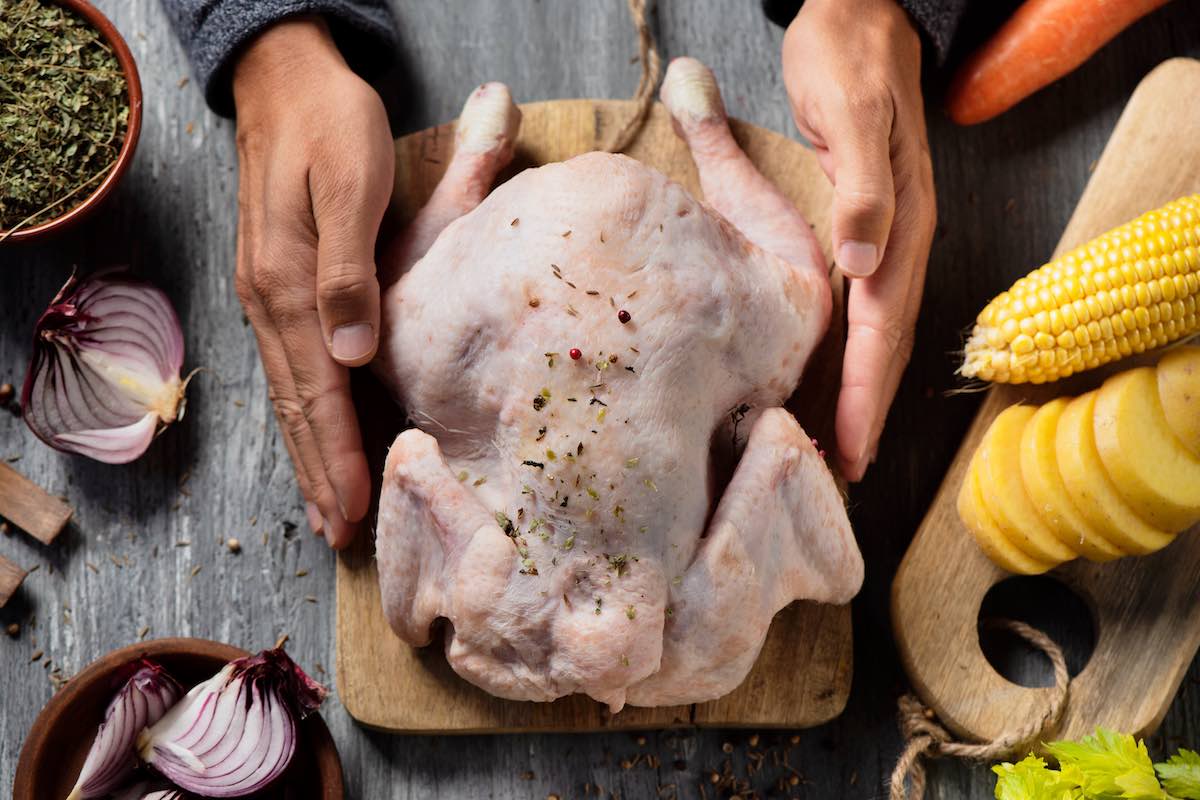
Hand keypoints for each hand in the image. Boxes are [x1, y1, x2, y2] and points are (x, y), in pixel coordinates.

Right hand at [232, 17, 394, 546]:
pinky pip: (290, 368)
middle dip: (320, 473)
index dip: (338, 453)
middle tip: (343, 534)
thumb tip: (354, 354)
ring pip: (290, 393)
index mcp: (289, 285)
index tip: (356, 509)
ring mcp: (268, 297)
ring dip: (310, 453)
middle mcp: (270, 302)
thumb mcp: (349, 185)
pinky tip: (314, 436)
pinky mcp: (278, 286)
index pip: (319, 391)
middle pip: (298, 406)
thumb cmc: (332, 126)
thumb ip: (349, 270)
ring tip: (326, 507)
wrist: (288, 81)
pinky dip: (306, 414)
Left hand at [782, 0, 935, 481]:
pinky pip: (861, 307)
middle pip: (885, 343)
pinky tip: (834, 376)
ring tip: (839, 444)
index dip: (866, 389)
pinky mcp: (863, 230)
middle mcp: (900, 240)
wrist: (857, 17)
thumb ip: (861, 188)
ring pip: (876, 331)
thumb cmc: (845, 60)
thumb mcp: (850, 115)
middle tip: (842, 469)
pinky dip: (849, 352)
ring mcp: (885, 238)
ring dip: (860, 390)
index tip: (852, 444)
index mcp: (902, 222)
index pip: (883, 325)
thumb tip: (863, 265)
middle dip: (866, 409)